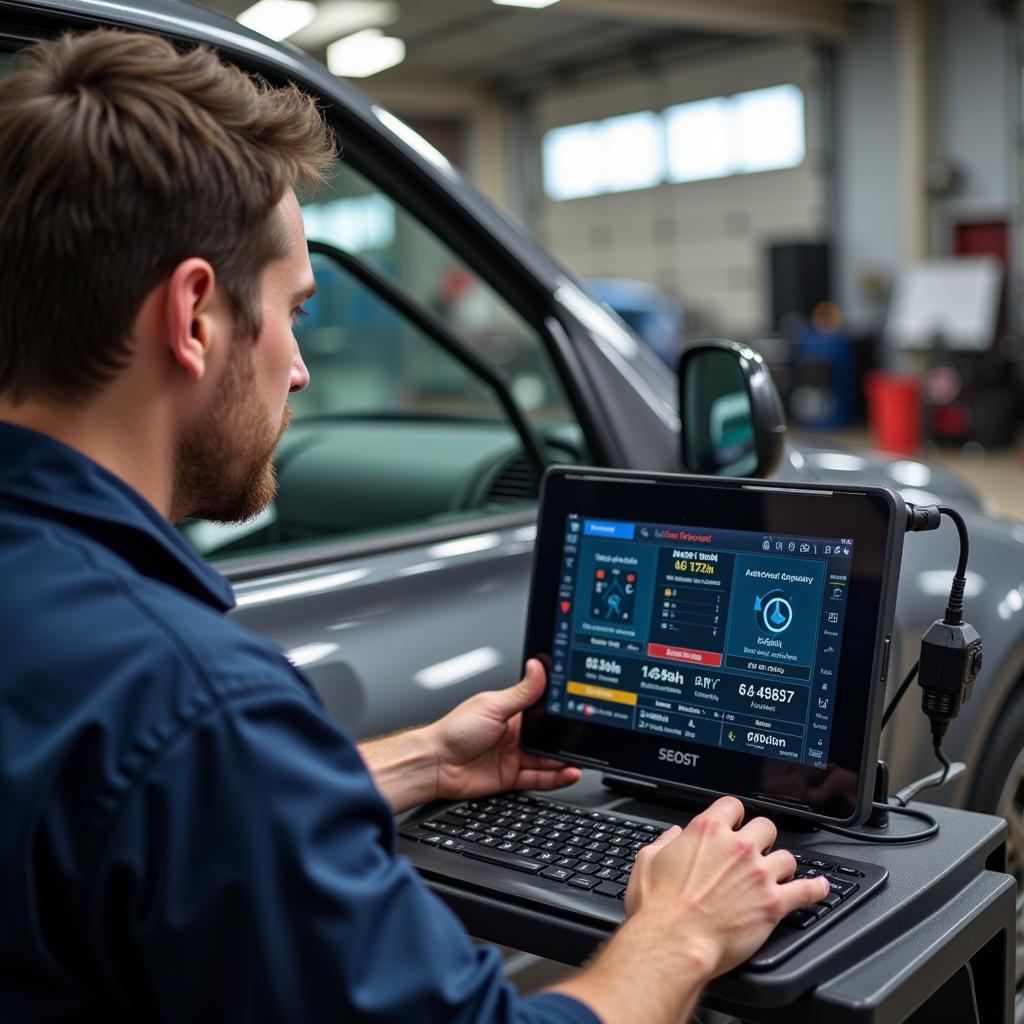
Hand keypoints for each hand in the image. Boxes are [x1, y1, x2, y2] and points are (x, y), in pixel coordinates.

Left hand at [424, 658, 580, 801]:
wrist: (435, 764)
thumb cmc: (454, 731)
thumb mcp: (493, 706)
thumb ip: (521, 692)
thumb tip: (538, 666)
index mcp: (510, 712)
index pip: (541, 710)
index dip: (558, 712)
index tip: (579, 710)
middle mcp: (513, 733)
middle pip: (547, 737)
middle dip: (565, 738)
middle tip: (586, 738)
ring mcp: (513, 756)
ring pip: (547, 758)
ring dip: (564, 759)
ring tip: (582, 758)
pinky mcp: (511, 776)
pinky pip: (539, 777)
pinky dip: (556, 777)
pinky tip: (569, 773)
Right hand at [625, 797, 830, 977]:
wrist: (675, 942)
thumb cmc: (659, 907)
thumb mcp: (647, 861)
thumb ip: (664, 842)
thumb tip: (673, 836)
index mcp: (707, 832)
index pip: (732, 805)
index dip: (734, 814)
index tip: (735, 823)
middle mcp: (737, 847)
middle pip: (765, 826)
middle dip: (761, 838)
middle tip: (755, 851)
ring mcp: (759, 874)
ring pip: (786, 857)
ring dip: (781, 865)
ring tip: (778, 874)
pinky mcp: (773, 903)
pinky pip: (806, 890)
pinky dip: (815, 889)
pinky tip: (819, 888)